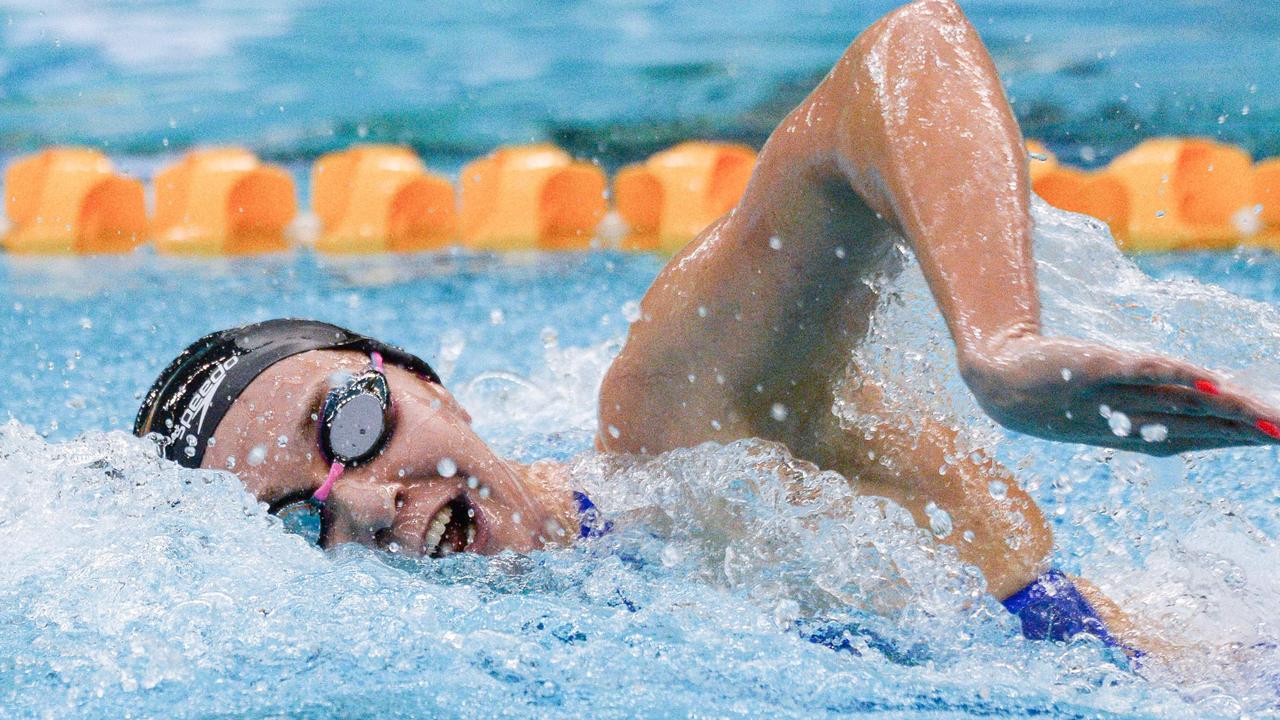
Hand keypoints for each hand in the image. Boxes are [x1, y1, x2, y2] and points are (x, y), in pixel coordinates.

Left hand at [959, 335, 1279, 455]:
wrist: (996, 383)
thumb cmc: (1061, 392)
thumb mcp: (1113, 403)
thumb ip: (1161, 401)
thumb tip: (1214, 399)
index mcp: (1137, 434)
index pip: (1201, 438)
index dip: (1243, 441)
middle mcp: (1128, 420)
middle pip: (1197, 425)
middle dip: (1247, 431)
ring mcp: (1107, 397)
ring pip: (1174, 403)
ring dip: (1222, 409)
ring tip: (1265, 414)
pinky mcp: (1086, 369)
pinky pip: (1132, 371)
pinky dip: (1167, 375)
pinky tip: (1203, 378)